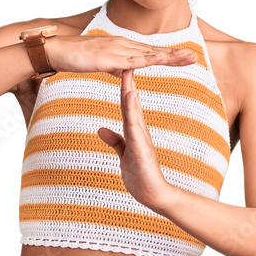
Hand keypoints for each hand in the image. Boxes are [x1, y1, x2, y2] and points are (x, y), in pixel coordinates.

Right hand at [47, 34, 196, 76]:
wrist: (57, 50)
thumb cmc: (77, 57)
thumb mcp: (102, 64)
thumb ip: (116, 67)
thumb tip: (127, 73)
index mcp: (123, 47)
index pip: (151, 52)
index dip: (169, 55)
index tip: (186, 57)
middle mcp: (124, 45)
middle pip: (155, 51)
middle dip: (176, 54)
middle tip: (195, 57)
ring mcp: (118, 50)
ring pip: (149, 54)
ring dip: (169, 55)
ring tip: (187, 57)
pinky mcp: (110, 58)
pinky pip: (133, 60)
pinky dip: (149, 59)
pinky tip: (162, 58)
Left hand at [96, 68, 174, 211]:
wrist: (154, 195)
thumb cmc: (141, 176)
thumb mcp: (123, 154)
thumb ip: (114, 141)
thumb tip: (100, 129)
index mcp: (135, 132)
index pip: (127, 106)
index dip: (124, 88)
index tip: (122, 69)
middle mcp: (139, 132)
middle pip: (131, 103)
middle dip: (128, 82)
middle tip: (128, 61)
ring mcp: (141, 139)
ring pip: (133, 112)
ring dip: (130, 93)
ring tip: (128, 74)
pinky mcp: (141, 149)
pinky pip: (134, 128)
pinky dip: (132, 113)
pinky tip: (130, 100)